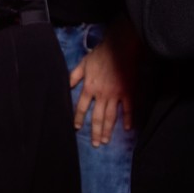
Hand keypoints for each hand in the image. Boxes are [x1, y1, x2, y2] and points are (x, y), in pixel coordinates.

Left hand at [68, 26, 136, 146]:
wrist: (119, 48)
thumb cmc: (100, 54)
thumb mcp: (83, 64)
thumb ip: (74, 76)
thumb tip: (65, 86)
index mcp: (89, 87)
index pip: (82, 107)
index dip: (79, 118)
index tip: (77, 128)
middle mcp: (101, 94)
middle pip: (97, 117)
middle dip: (95, 132)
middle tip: (96, 144)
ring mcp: (116, 95)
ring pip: (111, 116)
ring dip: (108, 130)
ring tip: (106, 140)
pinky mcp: (128, 92)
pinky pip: (128, 108)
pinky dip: (128, 118)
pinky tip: (127, 128)